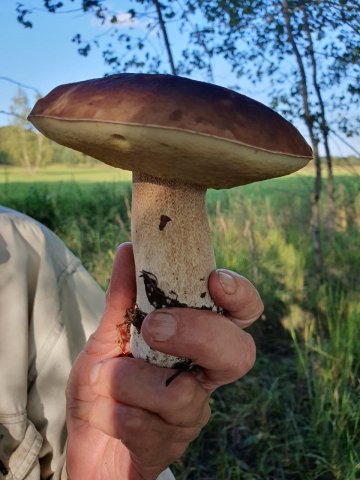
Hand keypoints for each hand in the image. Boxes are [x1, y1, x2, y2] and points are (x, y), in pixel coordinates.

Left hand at [65, 243, 262, 479]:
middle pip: (238, 353)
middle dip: (198, 334)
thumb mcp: (106, 335)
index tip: (215, 280)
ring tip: (101, 378)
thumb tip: (128, 248)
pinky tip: (102, 411)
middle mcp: (202, 373)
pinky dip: (111, 410)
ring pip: (180, 393)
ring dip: (127, 380)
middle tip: (154, 328)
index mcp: (195, 339)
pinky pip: (146, 424)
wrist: (86, 441)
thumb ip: (122, 298)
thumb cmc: (103, 384)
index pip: (240, 315)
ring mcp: (191, 411)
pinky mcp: (171, 445)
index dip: (240, 295)